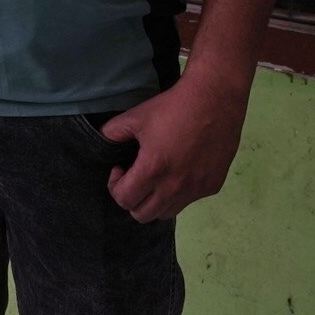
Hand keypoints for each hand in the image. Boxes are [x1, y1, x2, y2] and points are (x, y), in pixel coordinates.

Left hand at [100, 72, 249, 221]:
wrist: (214, 98)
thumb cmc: (172, 106)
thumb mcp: (136, 116)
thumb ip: (112, 133)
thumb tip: (100, 142)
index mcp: (153, 169)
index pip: (124, 200)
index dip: (116, 186)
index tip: (121, 168)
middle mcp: (175, 186)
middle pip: (143, 215)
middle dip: (132, 198)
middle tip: (135, 176)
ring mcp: (196, 189)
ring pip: (166, 212)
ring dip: (155, 200)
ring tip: (156, 176)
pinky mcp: (212, 186)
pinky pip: (188, 201)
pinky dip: (178, 193)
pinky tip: (179, 169)